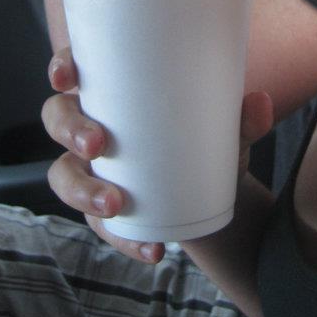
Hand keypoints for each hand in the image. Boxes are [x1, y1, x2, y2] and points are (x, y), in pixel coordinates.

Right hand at [42, 48, 273, 263]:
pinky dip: (124, 239)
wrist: (216, 188)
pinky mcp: (103, 209)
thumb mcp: (227, 125)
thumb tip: (259, 101)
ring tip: (115, 204)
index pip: (73, 69)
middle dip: (70, 131)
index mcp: (113, 89)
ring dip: (83, 190)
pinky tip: (152, 249)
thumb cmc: (206, 134)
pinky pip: (98, 226)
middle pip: (57, 119)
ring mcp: (92, 169)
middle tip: (98, 144)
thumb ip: (244, 116)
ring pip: (63, 175)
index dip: (61, 67)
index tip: (66, 76)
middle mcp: (92, 124)